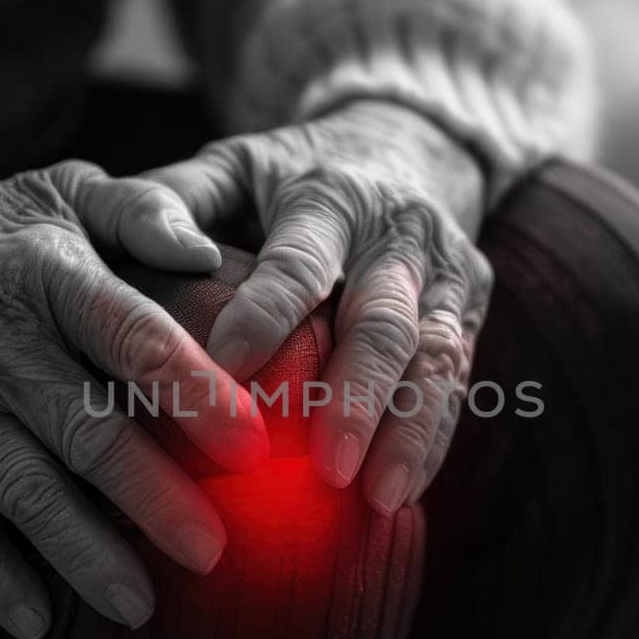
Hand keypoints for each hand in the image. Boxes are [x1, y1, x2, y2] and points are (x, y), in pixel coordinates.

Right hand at [0, 161, 268, 638]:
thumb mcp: (58, 192)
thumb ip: (139, 211)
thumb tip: (206, 250)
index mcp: (46, 270)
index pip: (131, 336)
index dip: (195, 393)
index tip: (253, 447)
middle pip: (87, 430)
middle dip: (154, 498)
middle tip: (215, 552)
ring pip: (25, 490)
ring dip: (85, 554)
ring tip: (141, 605)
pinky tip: (38, 620)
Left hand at [149, 100, 490, 512]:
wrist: (405, 141)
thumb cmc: (287, 174)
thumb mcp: (229, 165)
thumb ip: (177, 199)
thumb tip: (167, 252)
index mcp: (327, 195)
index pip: (298, 262)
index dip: (265, 316)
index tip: (225, 374)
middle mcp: (396, 232)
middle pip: (383, 319)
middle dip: (357, 395)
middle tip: (327, 467)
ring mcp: (446, 270)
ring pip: (436, 356)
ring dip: (410, 430)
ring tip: (379, 497)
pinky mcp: (471, 305)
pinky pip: (458, 378)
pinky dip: (433, 439)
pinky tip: (402, 492)